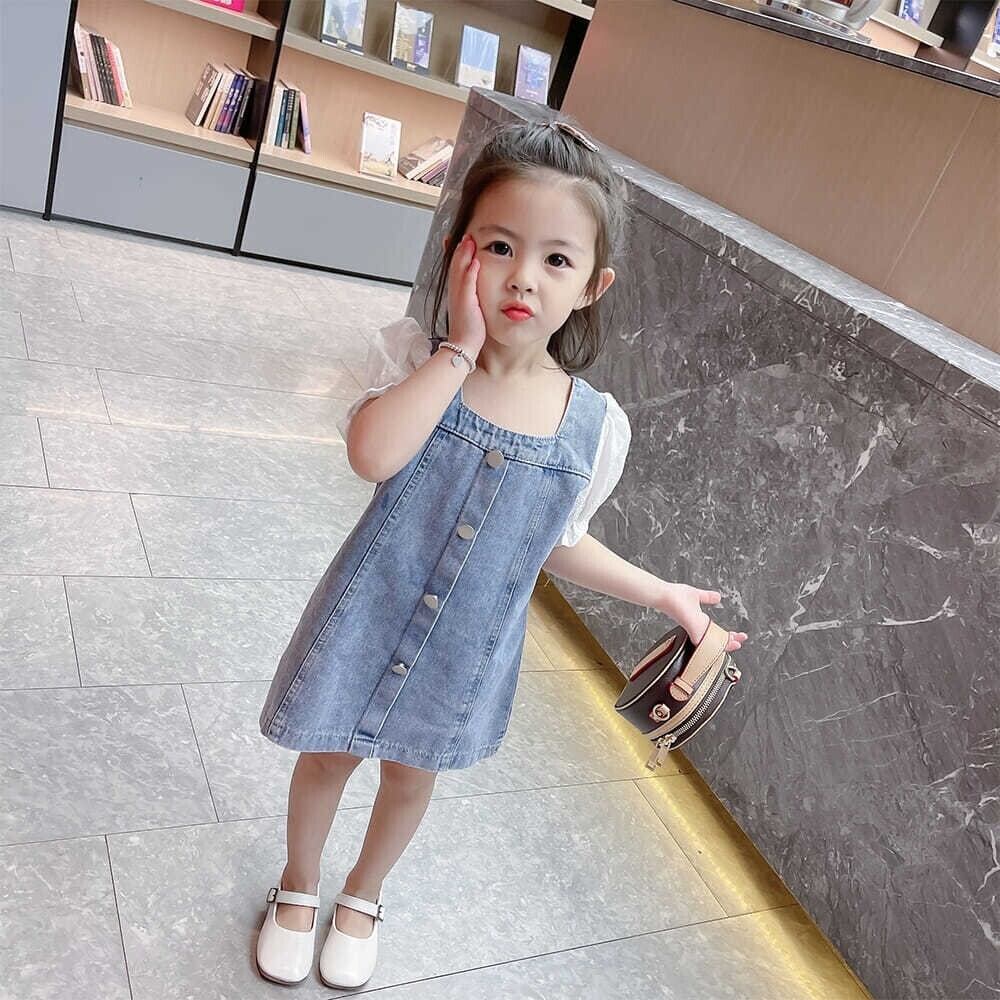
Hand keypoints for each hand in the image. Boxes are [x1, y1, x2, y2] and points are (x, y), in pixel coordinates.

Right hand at [445, 234, 486, 357]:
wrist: (464, 344)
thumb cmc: (470, 329)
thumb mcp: (471, 307)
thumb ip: (473, 294)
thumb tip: (477, 283)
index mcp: (457, 292)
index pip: (456, 267)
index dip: (458, 253)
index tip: (461, 240)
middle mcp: (456, 291)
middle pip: (456, 264)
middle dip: (460, 248)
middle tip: (466, 234)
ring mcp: (459, 296)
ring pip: (459, 270)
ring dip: (464, 254)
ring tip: (469, 240)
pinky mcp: (465, 302)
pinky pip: (467, 283)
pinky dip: (470, 271)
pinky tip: (474, 260)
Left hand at [659, 583, 746, 652]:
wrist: (665, 596)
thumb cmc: (675, 596)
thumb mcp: (697, 596)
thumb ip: (707, 597)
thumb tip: (718, 597)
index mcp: (700, 622)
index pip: (717, 633)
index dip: (729, 635)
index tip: (739, 634)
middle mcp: (699, 629)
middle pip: (717, 641)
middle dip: (731, 642)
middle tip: (741, 641)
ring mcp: (696, 631)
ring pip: (714, 644)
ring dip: (727, 644)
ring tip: (737, 642)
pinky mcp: (694, 630)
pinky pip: (707, 642)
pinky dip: (717, 644)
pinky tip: (727, 643)